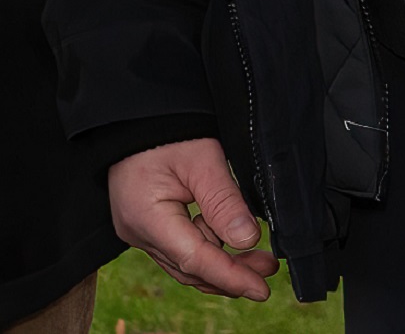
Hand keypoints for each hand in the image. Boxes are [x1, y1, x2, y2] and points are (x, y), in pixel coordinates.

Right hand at [108, 138, 276, 301]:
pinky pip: (179, 248)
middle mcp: (138, 232)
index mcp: (146, 217)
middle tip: (268, 267)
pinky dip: (206, 247)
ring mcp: (139, 230)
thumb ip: (224, 202)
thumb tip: (248, 240)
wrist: (136, 114)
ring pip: (185, 262)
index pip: (194, 260)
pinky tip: (227, 238)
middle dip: (231, 273)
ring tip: (257, 255)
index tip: (262, 290)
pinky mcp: (145, 224)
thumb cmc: (165, 129)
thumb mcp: (202, 159)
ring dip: (221, 262)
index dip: (231, 277)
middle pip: (190, 268)